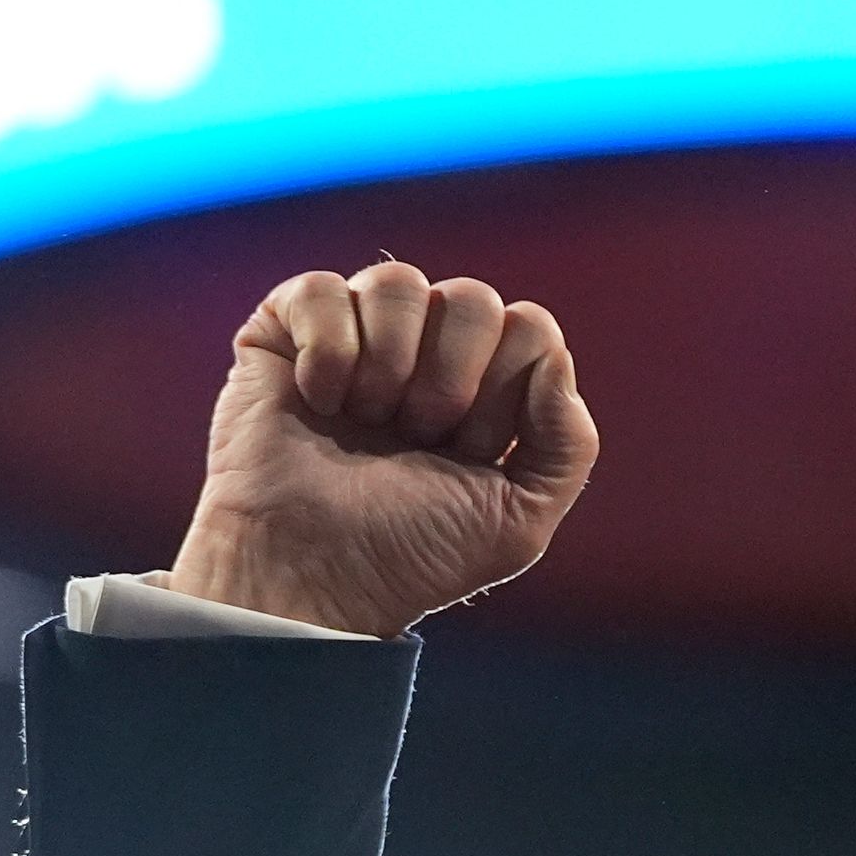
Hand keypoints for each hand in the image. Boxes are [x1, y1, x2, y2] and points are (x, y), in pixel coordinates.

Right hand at [170, 262, 599, 636]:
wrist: (312, 575)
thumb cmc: (410, 555)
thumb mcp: (520, 520)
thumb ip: (569, 442)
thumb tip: (553, 356)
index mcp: (485, 389)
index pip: (530, 330)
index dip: (504, 391)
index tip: (467, 451)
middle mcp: (424, 353)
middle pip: (473, 298)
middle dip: (450, 379)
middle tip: (416, 437)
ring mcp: (356, 336)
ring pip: (398, 280)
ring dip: (388, 364)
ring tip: (366, 421)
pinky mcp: (285, 330)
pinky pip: (323, 288)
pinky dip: (327, 351)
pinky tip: (318, 402)